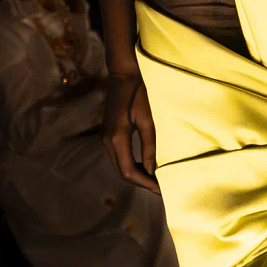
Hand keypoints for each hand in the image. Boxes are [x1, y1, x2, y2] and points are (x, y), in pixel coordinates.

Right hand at [103, 71, 158, 190]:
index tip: (160, 189)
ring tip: (155, 181)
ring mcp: (106, 139)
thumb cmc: (138, 94)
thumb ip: (149, 146)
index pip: (129, 171)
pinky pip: (118, 158)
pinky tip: (145, 167)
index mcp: (118, 138)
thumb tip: (152, 170)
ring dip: (136, 175)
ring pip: (120, 167)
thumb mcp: (148, 121)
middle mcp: (108, 141)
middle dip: (141, 182)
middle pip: (123, 172)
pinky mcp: (108, 136)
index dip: (145, 183)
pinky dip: (131, 166)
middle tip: (160, 189)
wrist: (122, 76)